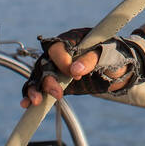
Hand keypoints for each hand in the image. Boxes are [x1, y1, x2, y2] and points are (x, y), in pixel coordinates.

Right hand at [21, 28, 144, 107]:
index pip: (58, 48)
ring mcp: (56, 68)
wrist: (118, 66)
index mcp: (71, 40)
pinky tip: (27, 105)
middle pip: (45, 64)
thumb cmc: (113, 54)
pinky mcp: (56, 82)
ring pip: (38, 76)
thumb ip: (91, 59)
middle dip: (48, 79)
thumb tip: (75, 69)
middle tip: (58, 93)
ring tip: (35, 102)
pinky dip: (31, 95)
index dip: (62, 61)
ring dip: (34, 89)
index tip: (75, 74)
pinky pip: (40, 87)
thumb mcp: (107, 53)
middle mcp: (59, 54)